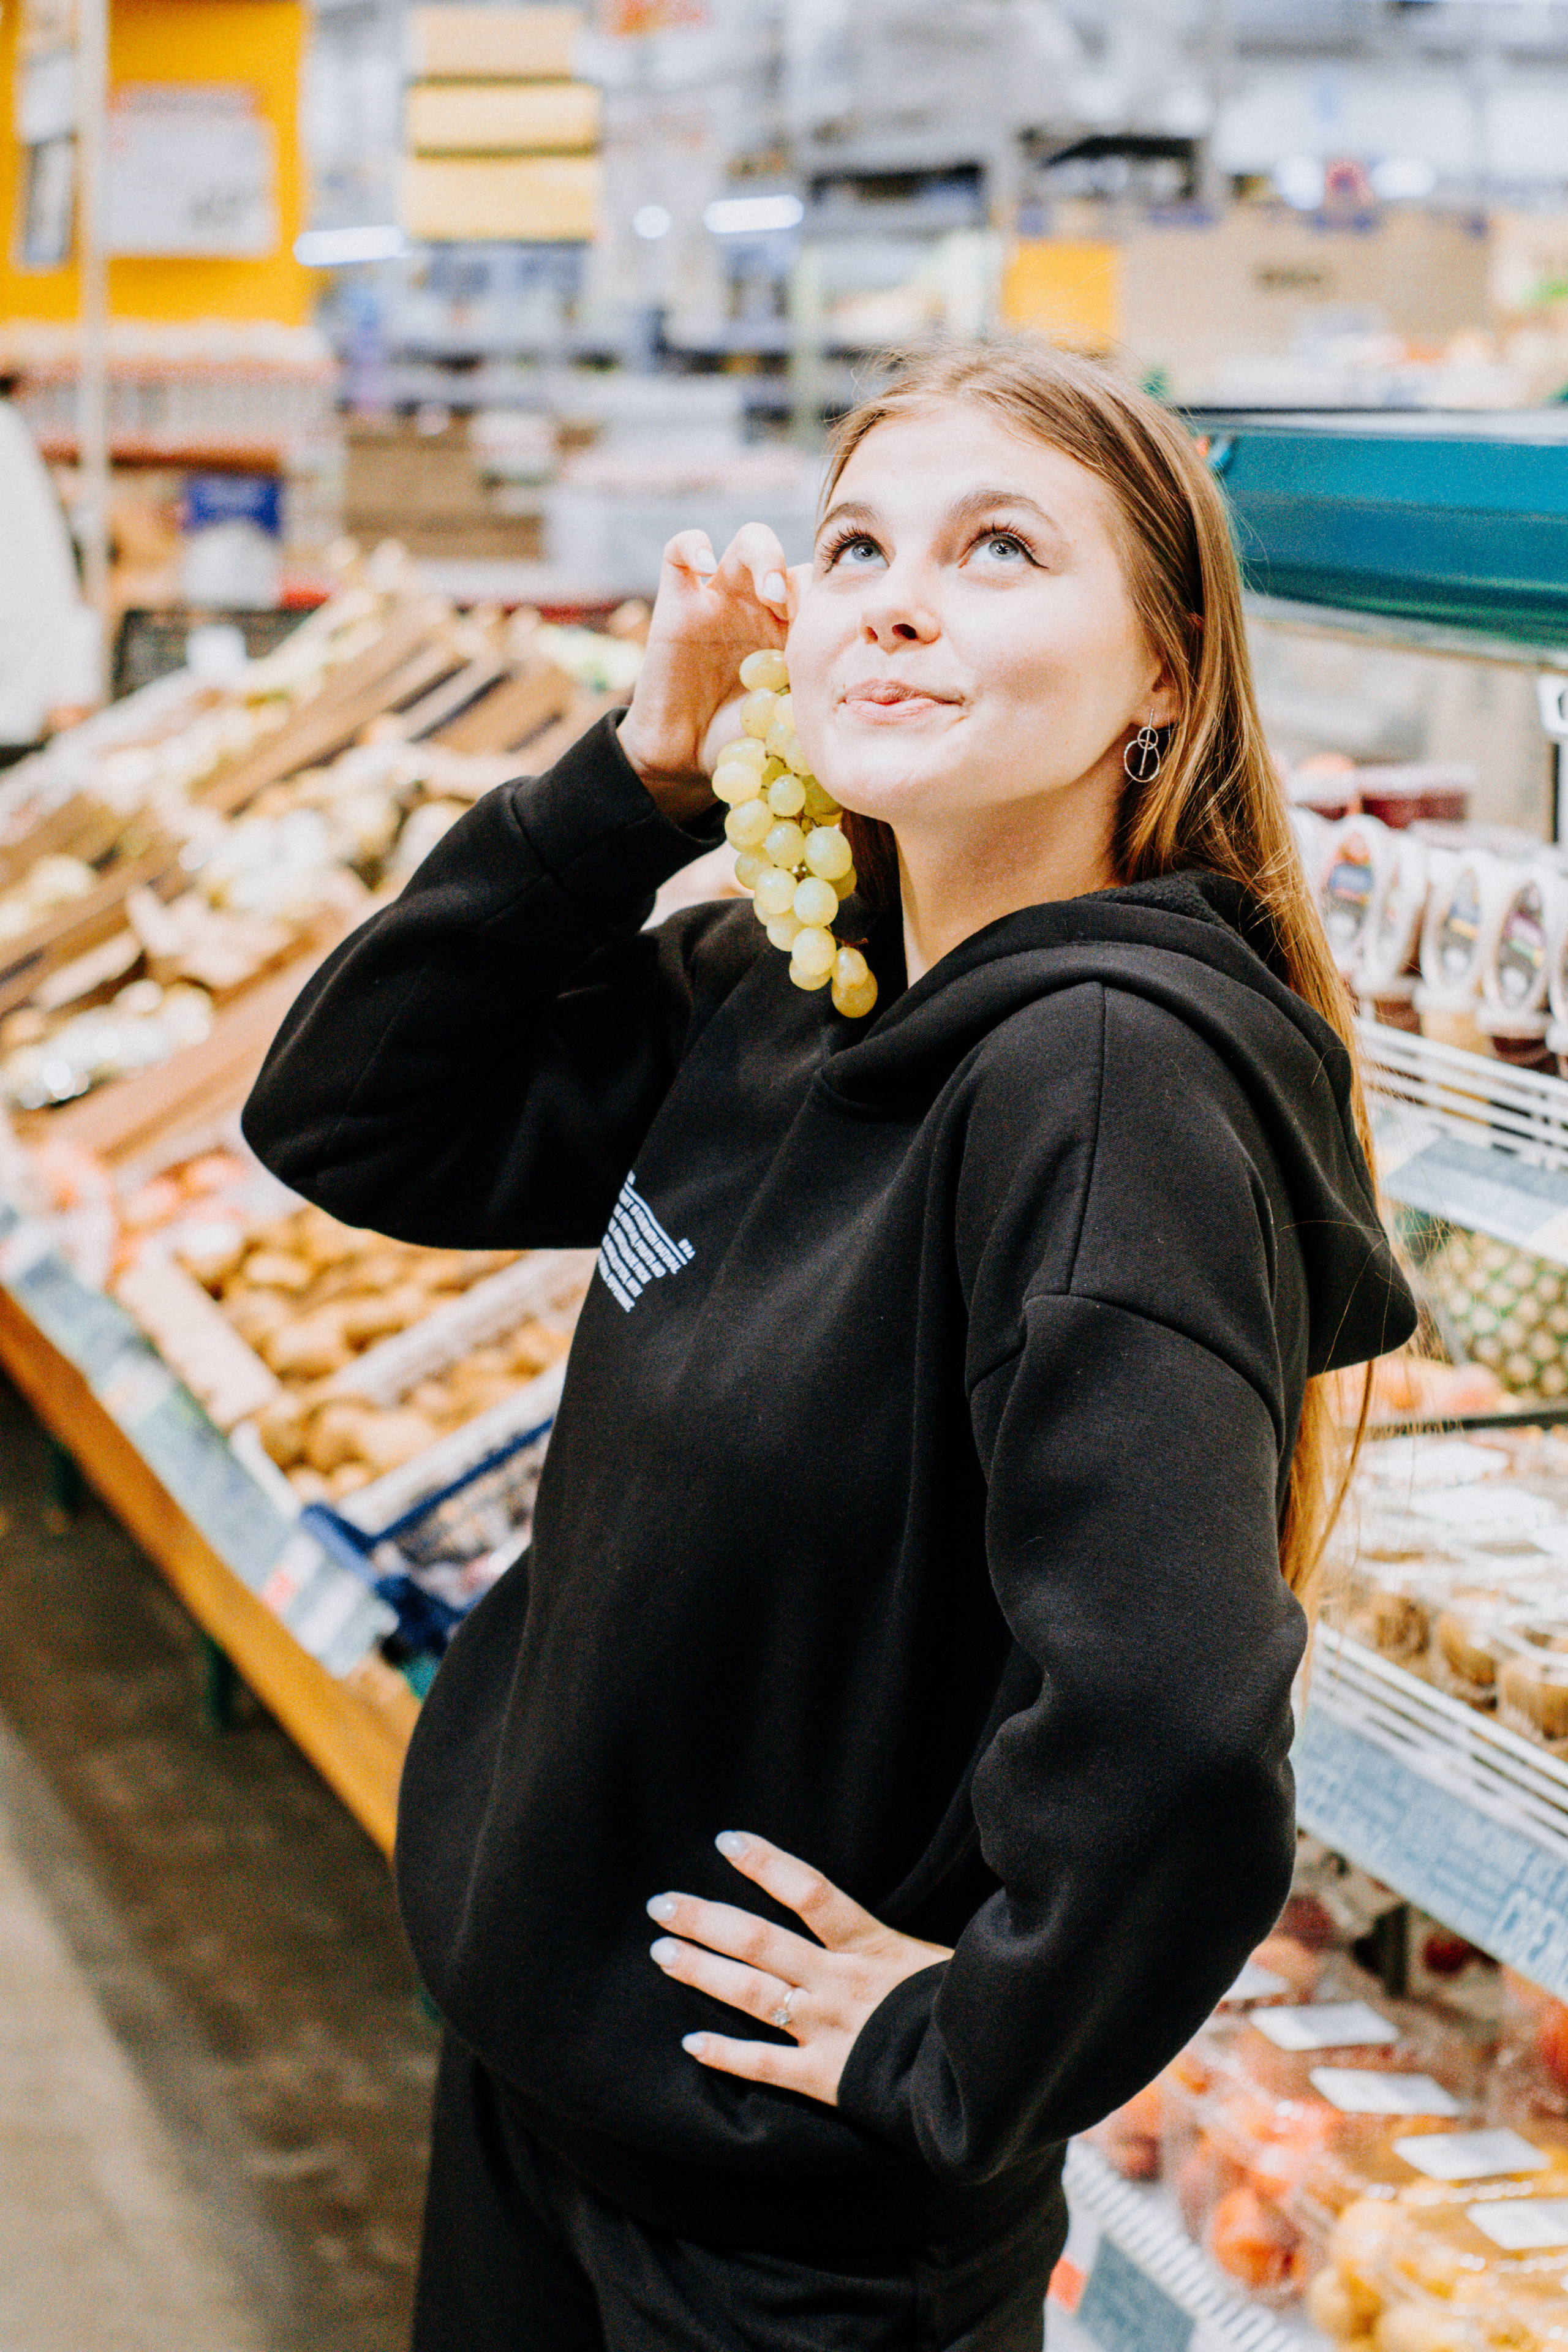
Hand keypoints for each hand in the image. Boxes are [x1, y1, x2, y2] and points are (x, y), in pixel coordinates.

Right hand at [616, 525, 805, 825]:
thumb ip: (825, 704)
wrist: (685, 757)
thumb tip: (875, 705)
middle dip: (805, 579)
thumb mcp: (795, 726)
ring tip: (770, 594)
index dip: (835, 595)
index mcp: (795, 632)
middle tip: (800, 613)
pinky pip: (680, 550)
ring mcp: (721, 599)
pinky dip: (693, 547)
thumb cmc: (744, 744)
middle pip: (796, 559)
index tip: (835, 626)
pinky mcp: (679, 601)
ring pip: (750, 541)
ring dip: (766, 557)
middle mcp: (763, 608)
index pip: (825, 589)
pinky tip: (705, 567)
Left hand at [647, 1831, 950, 2107]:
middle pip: (760, 1940)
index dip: (766, 1864)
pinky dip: (726, 2055)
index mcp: (870, 1945)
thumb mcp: (940, 1957)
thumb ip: (907, 1938)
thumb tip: (902, 1907)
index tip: (727, 1842)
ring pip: (751, 1993)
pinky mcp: (826, 2078)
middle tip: (661, 1904)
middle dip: (706, 1919)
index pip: (809, 1891)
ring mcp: (828, 2029)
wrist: (985, 2074)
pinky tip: (691, 2044)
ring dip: (701, 1971)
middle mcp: (839, 1981)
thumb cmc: (965, 2006)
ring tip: (661, 1952)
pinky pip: (766, 2066)